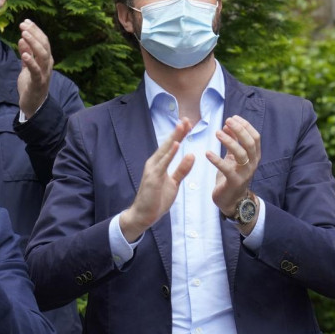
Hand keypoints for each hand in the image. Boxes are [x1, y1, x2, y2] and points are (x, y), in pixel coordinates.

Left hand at [17, 19, 53, 118]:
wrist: (33, 106)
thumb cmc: (30, 86)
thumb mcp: (27, 67)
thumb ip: (26, 54)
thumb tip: (22, 40)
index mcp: (45, 60)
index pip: (43, 41)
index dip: (35, 30)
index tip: (26, 21)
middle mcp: (47, 65)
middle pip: (44, 45)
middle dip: (34, 33)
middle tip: (23, 25)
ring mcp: (44, 74)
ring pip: (43, 55)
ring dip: (34, 44)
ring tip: (24, 35)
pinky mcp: (38, 83)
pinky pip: (36, 70)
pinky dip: (31, 61)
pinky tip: (24, 54)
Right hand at [119, 119, 194, 241]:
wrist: (143, 215)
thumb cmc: (157, 199)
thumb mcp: (174, 183)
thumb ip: (182, 169)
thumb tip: (191, 155)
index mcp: (159, 163)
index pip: (171, 146)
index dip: (179, 135)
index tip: (188, 124)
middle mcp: (154, 163)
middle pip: (168, 144)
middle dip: (177, 131)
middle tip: (186, 119)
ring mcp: (152, 169)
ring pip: (165, 150)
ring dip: (174, 137)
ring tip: (182, 125)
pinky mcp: (153, 177)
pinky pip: (163, 163)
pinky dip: (170, 153)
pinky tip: (176, 144)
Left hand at [207, 116, 260, 221]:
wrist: (232, 200)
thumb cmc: (232, 175)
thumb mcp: (233, 157)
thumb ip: (232, 142)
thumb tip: (227, 125)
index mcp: (254, 156)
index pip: (255, 137)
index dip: (245, 126)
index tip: (233, 118)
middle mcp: (252, 163)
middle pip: (250, 143)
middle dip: (240, 130)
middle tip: (227, 121)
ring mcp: (245, 173)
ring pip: (241, 154)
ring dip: (229, 141)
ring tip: (217, 133)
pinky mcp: (234, 182)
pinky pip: (227, 169)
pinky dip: (217, 160)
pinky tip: (207, 153)